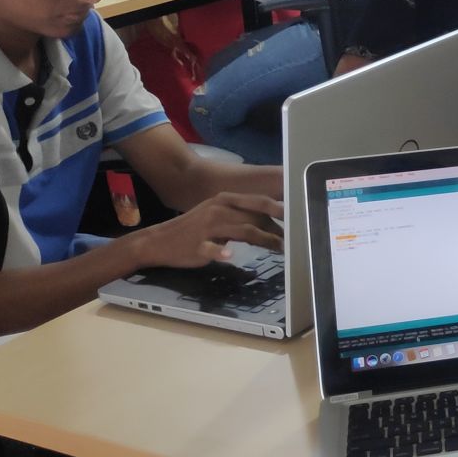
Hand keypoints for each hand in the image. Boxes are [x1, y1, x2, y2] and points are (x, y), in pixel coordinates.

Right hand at [141, 192, 282, 268]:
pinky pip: (212, 248)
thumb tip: (272, 223)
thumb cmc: (195, 229)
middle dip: (277, 229)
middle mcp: (218, 210)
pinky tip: (229, 256)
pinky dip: (221, 252)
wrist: (159, 241)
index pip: (258, 201)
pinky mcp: (198, 245)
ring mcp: (207, 227)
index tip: (298, 215)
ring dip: (264, 240)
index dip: (279, 208)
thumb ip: (242, 216)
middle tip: (292, 239)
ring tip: (280, 248)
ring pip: (243, 231)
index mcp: (224, 200)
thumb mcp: (218, 215)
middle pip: (255, 217)